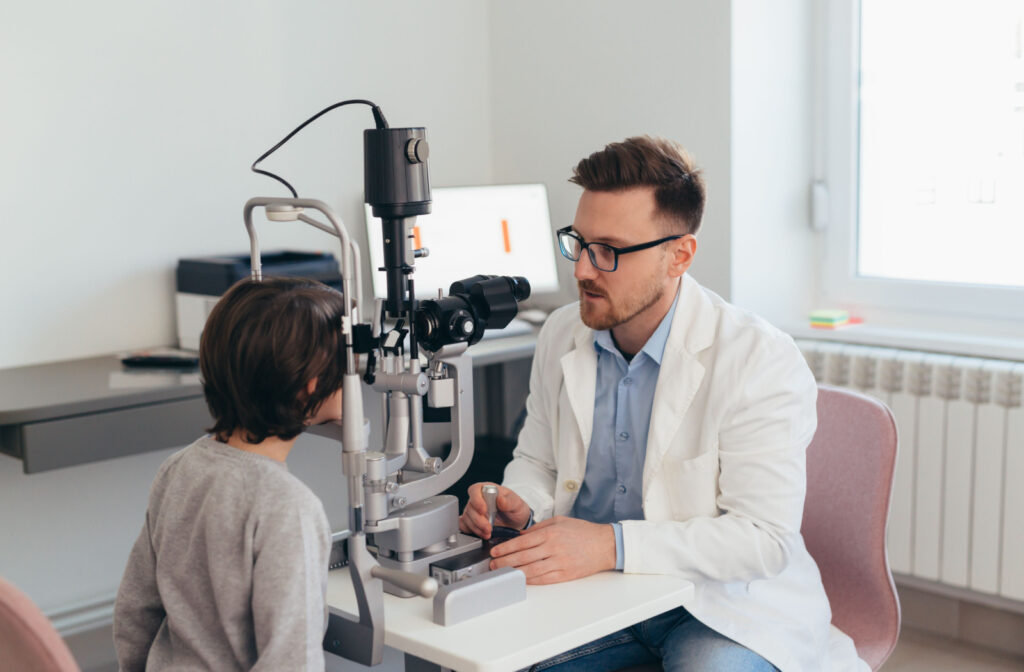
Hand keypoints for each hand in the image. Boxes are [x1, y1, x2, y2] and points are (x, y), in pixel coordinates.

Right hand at [458, 483, 531, 538]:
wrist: (517, 523)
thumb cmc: (516, 509)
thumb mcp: (517, 504)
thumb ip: (509, 502)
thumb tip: (500, 499)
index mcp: (488, 490)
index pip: (475, 490)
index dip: (476, 499)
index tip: (483, 510)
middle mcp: (479, 499)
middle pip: (470, 507)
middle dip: (478, 519)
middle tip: (488, 527)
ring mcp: (474, 511)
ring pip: (466, 518)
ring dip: (476, 527)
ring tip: (488, 533)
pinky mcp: (472, 522)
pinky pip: (465, 526)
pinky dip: (472, 531)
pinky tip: (483, 534)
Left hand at [488, 516, 615, 584]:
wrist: (605, 545)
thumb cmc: (583, 532)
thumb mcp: (559, 521)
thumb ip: (539, 528)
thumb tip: (520, 536)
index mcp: (550, 533)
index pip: (521, 542)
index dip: (505, 548)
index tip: (495, 551)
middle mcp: (553, 548)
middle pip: (522, 557)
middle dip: (504, 561)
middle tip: (493, 564)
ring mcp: (559, 562)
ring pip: (530, 570)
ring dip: (513, 572)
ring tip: (502, 573)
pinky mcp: (565, 574)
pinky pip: (543, 579)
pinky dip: (530, 580)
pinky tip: (520, 579)